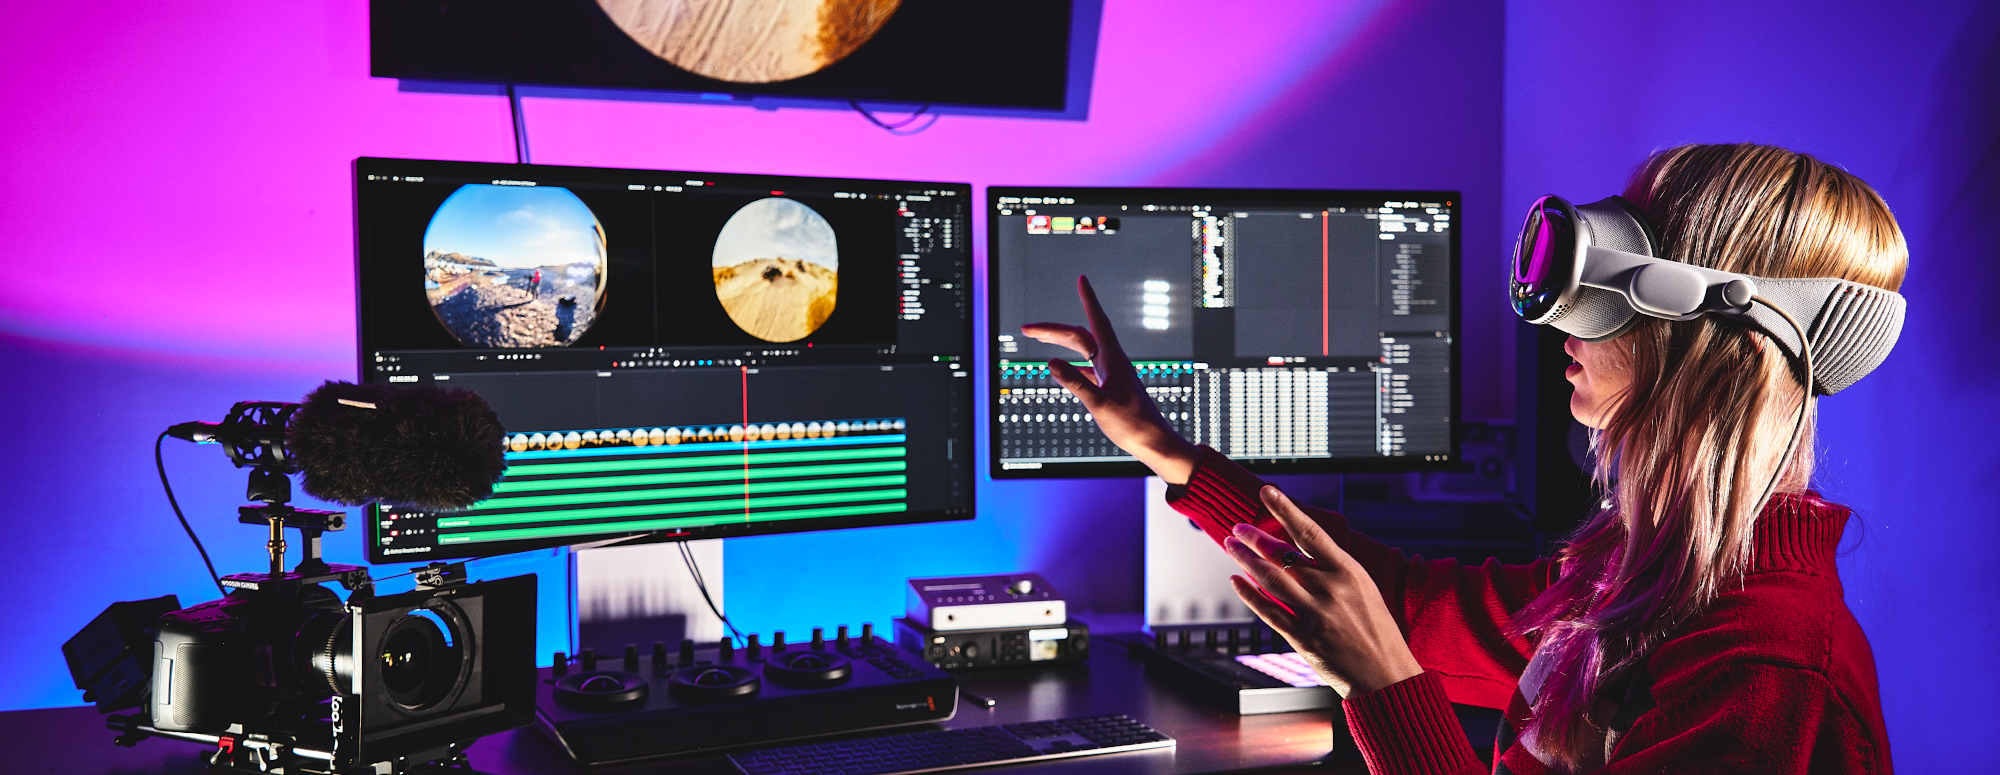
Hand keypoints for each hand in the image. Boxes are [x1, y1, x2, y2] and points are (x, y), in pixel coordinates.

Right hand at [1020, 276, 1199, 482]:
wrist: (1153, 441)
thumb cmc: (1133, 424)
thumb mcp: (1099, 404)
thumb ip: (1075, 383)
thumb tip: (1051, 362)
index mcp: (1113, 360)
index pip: (1097, 321)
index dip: (1088, 299)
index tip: (1082, 280)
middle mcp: (1112, 362)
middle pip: (1080, 335)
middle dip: (1053, 329)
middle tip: (1028, 328)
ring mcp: (1111, 373)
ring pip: (1082, 349)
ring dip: (1060, 342)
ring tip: (1039, 339)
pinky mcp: (1110, 385)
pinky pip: (1087, 366)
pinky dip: (1071, 362)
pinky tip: (1063, 367)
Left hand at [1222, 486, 1423, 698]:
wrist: (1385, 675)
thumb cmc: (1377, 631)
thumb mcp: (1364, 589)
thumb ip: (1334, 569)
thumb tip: (1301, 548)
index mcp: (1349, 572)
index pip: (1310, 532)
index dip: (1286, 509)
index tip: (1267, 491)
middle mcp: (1330, 589)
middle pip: (1282, 555)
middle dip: (1255, 538)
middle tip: (1239, 528)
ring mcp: (1314, 614)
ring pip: (1269, 579)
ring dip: (1245, 560)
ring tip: (1231, 546)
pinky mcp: (1302, 637)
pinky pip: (1267, 610)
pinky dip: (1248, 594)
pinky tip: (1237, 581)